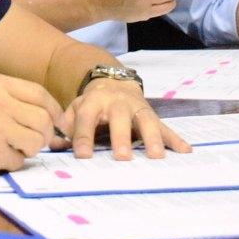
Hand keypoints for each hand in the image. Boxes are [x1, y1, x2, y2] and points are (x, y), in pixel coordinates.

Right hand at [0, 74, 64, 174]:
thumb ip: (10, 96)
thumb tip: (46, 112)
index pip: (39, 94)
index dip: (54, 109)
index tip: (58, 121)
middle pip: (43, 120)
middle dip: (45, 134)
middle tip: (36, 140)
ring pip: (36, 142)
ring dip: (29, 149)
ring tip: (13, 147)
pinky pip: (18, 161)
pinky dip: (11, 162)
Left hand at [65, 78, 190, 160]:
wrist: (113, 81)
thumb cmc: (91, 104)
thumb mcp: (75, 108)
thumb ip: (66, 125)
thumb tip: (52, 143)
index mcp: (94, 101)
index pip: (86, 118)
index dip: (83, 136)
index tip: (82, 156)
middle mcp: (117, 103)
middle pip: (120, 118)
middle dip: (121, 137)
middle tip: (123, 157)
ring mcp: (137, 107)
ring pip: (146, 120)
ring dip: (153, 138)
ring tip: (157, 156)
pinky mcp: (152, 114)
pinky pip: (165, 127)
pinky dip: (175, 139)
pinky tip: (186, 151)